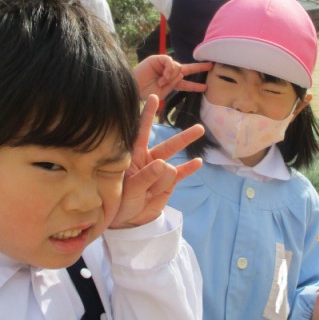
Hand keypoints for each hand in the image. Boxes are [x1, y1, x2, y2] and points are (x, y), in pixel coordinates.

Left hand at [111, 95, 203, 228]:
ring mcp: (159, 172)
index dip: (146, 115)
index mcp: (133, 157)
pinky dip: (189, 169)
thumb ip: (145, 177)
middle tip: (198, 127)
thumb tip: (164, 163)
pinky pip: (180, 174)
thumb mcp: (129, 190)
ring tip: (185, 148)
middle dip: (182, 136)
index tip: (153, 97)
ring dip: (177, 157)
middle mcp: (148, 160)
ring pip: (172, 164)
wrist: (127, 222)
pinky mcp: (168, 184)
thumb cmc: (120, 203)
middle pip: (167, 145)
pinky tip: (198, 162)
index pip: (140, 132)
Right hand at [134, 56, 211, 100]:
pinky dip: (169, 69)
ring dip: (172, 75)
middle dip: (199, 67)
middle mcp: (169, 73)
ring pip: (178, 66)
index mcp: (170, 83)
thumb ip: (173, 83)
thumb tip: (180, 72)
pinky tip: (164, 75)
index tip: (205, 87)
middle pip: (187, 69)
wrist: (132, 88)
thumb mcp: (162, 92)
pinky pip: (170, 62)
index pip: (186, 84)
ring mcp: (164, 65)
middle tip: (211, 65)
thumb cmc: (145, 93)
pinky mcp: (158, 59)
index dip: (195, 85)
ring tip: (162, 81)